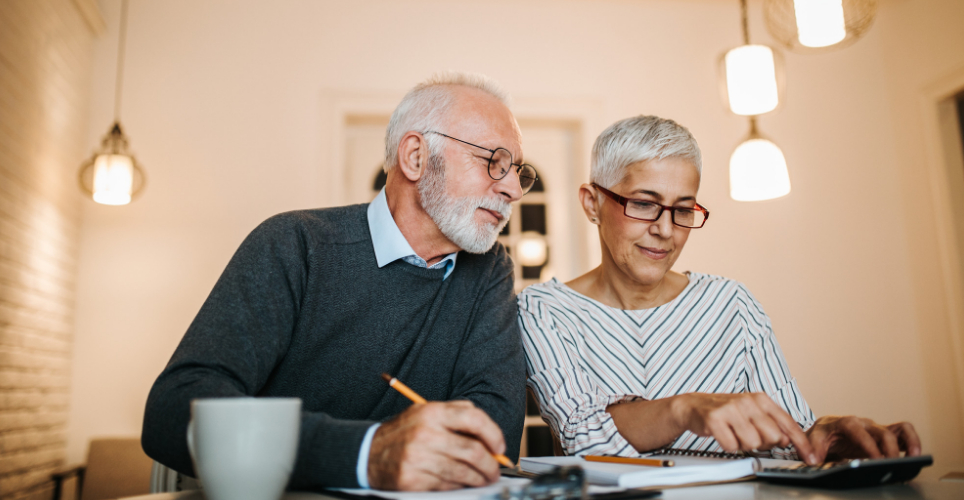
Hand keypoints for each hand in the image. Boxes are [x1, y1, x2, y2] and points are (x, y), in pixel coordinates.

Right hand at [367, 400, 505, 490]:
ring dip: (479, 478)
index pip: (474, 418)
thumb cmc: (403, 433)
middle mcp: (426, 433)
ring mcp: (418, 458)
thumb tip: (489, 433)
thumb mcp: (426, 413)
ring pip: (463, 472)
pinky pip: (447, 485)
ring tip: (484, 479)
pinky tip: (462, 483)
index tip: (499, 447)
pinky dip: (460, 486)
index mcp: (432, 412)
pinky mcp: (413, 479)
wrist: (367, 453)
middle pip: (473, 450)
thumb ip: (456, 414)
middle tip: (495, 470)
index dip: (493, 434)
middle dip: (491, 464)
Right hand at [674, 393, 818, 463]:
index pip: (788, 424)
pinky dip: (728, 445)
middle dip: (763, 443)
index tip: (810, 457)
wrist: (694, 406)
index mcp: (761, 399)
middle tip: (749, 436)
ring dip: (743, 445)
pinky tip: (723, 435)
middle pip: (772, 437)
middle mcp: (747, 401)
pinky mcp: (715, 418)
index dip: (801, 443)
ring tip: (734, 434)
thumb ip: (772, 425)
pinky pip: (731, 445)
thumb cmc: (726, 411)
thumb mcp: (752, 413)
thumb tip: (788, 440)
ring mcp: (731, 409)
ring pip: (752, 443)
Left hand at [805, 416, 920, 462]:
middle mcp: (864, 423)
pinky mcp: (884, 436)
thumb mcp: (813, 439)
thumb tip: (814, 459)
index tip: (875, 458)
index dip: (868, 444)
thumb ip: (813, 448)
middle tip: (891, 465)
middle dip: (888, 449)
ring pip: (897, 429)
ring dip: (908, 441)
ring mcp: (876, 429)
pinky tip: (914, 455)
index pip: (857, 430)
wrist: (826, 431)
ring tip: (914, 456)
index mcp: (845, 423)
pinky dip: (911, 441)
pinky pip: (902, 433)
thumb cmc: (822, 434)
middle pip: (881, 432)